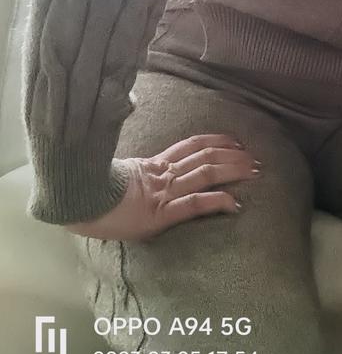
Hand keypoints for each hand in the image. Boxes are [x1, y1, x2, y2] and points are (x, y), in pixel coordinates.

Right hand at [64, 134, 260, 242]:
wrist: (73, 203)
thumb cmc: (89, 195)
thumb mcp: (118, 178)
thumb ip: (136, 172)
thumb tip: (142, 170)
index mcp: (152, 164)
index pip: (192, 144)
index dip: (217, 140)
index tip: (237, 141)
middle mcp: (162, 174)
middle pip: (206, 155)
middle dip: (234, 155)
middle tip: (256, 158)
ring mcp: (162, 192)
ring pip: (206, 173)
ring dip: (234, 171)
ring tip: (254, 172)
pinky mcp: (160, 213)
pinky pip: (194, 204)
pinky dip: (217, 202)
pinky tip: (234, 204)